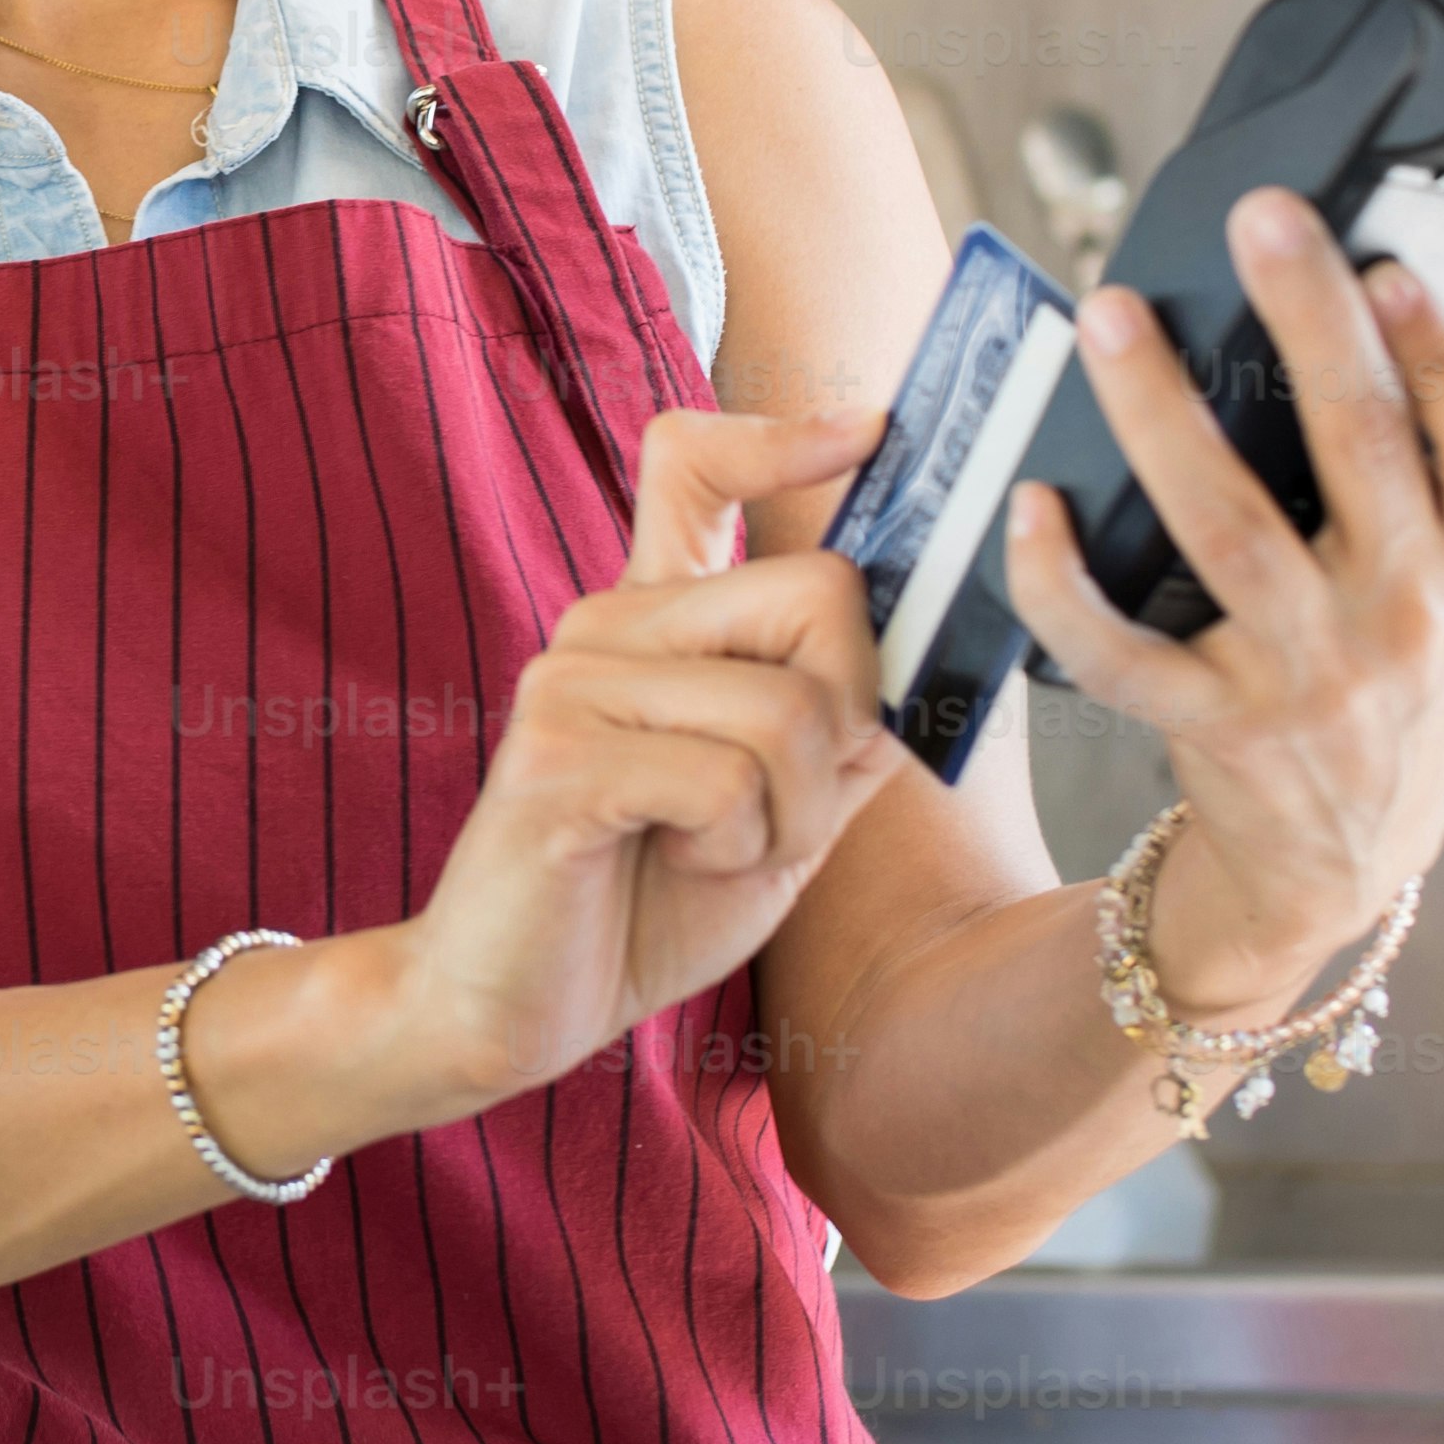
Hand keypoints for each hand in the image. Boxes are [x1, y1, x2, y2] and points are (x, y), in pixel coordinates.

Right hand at [381, 400, 903, 1112]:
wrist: (506, 1009)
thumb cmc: (641, 905)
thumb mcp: (778, 811)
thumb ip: (842, 730)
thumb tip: (937, 658)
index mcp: (652, 620)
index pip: (692, 462)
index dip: (782, 434)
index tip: (867, 434)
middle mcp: (607, 624)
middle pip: (820, 596)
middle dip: (850, 721)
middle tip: (790, 804)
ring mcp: (575, 680)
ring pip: (788, 708)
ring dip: (794, 815)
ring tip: (723, 850)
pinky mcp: (561, 756)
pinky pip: (728, 780)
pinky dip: (741, 846)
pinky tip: (679, 863)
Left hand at [994, 191, 1443, 1029]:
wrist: (1343, 857)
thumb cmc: (1404, 675)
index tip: (1399, 266)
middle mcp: (1406, 615)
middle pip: (1362, 452)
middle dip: (1311, 324)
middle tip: (1261, 217)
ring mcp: (1308, 673)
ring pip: (1231, 529)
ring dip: (1164, 417)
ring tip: (1114, 318)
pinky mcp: (1216, 726)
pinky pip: (1123, 652)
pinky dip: (1067, 583)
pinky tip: (1032, 505)